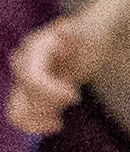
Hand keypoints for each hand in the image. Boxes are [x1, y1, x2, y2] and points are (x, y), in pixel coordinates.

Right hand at [8, 13, 99, 139]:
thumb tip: (63, 27)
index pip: (33, 79)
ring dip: (41, 119)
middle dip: (49, 105)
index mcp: (34, 47)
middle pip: (25, 97)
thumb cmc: (91, 35)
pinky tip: (55, 124)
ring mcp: (20, 78)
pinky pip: (19, 115)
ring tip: (61, 115)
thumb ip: (73, 37)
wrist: (90, 38)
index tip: (75, 96)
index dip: (52, 93)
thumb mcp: (87, 37)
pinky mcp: (25, 93)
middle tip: (74, 97)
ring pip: (17, 111)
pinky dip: (34, 125)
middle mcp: (21, 62)